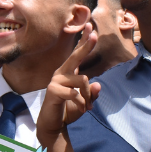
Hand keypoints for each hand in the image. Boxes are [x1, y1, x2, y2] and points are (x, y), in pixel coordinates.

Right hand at [35, 25, 99, 150]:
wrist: (53, 124)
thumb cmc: (68, 110)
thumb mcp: (84, 102)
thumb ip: (91, 94)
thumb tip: (97, 86)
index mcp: (68, 73)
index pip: (77, 54)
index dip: (83, 41)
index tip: (90, 27)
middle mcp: (61, 73)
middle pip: (75, 57)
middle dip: (86, 46)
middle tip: (94, 35)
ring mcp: (56, 81)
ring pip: (82, 80)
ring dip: (88, 96)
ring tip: (87, 107)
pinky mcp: (53, 91)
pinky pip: (75, 93)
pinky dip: (81, 103)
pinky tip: (81, 110)